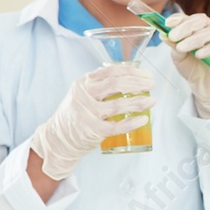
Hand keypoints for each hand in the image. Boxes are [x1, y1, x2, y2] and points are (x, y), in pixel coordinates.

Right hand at [29, 64, 154, 179]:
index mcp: (83, 83)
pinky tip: (143, 119)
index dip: (132, 71)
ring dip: (138, 102)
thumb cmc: (76, 114)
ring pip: (118, 104)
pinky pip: (116, 126)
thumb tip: (132, 76)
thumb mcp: (83, 93)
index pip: (111, 71)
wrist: (57, 138)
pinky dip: (132, 123)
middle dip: (138, 83)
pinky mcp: (92, 130)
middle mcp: (84, 96)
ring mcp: (87, 113)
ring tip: (152, 101)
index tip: (146, 75)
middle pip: (115, 84)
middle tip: (152, 85)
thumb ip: (100, 84)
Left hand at [166, 11, 209, 117]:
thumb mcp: (179, 57)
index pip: (189, 18)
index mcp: (198, 28)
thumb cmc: (193, 68)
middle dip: (185, 27)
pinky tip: (198, 55)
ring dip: (194, 39)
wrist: (206, 87)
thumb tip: (163, 34)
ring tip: (182, 48)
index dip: (178, 19)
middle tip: (173, 36)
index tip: (167, 24)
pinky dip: (209, 49)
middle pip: (201, 21)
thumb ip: (173, 45)